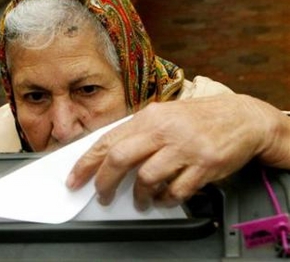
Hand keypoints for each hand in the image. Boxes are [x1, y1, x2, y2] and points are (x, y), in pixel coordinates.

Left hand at [66, 94, 289, 209]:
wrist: (240, 117)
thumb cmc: (196, 118)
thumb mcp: (163, 115)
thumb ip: (137, 132)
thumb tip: (108, 154)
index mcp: (149, 117)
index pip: (108, 141)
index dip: (87, 162)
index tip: (75, 178)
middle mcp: (164, 130)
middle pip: (120, 158)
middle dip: (105, 182)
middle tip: (102, 195)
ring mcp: (185, 147)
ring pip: (147, 178)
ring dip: (139, 195)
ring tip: (141, 200)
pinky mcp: (204, 165)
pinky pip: (176, 191)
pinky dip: (165, 200)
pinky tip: (164, 198)